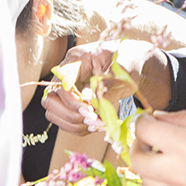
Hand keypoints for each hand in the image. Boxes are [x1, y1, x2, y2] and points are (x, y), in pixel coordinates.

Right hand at [42, 39, 171, 134]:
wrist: (135, 64)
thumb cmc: (129, 62)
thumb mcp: (121, 71)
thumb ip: (104, 85)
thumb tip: (88, 101)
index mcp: (76, 59)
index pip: (61, 84)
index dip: (73, 101)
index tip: (91, 111)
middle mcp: (66, 74)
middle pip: (50, 100)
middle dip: (71, 114)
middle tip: (93, 119)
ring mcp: (67, 89)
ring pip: (54, 113)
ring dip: (74, 124)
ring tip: (97, 124)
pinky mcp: (72, 102)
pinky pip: (66, 120)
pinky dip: (79, 127)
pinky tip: (96, 126)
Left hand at [128, 111, 185, 185]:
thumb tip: (157, 118)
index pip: (145, 132)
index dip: (142, 122)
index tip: (148, 119)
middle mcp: (183, 177)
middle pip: (138, 163)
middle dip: (139, 146)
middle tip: (151, 137)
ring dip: (150, 169)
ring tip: (167, 157)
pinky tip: (181, 176)